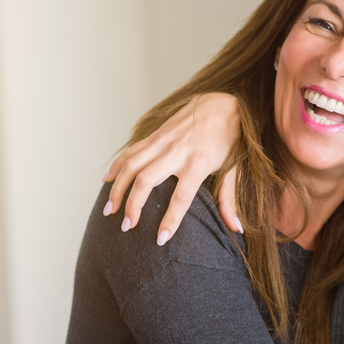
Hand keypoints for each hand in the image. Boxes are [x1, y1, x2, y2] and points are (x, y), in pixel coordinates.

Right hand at [103, 92, 242, 242]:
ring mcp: (163, 141)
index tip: (159, 239)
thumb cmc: (232, 139)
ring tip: (109, 210)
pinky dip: (117, 166)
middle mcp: (177, 151)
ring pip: (131, 165)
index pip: (181, 198)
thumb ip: (230, 199)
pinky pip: (131, 151)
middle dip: (133, 206)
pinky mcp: (156, 134)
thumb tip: (236, 228)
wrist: (224, 104)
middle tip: (126, 226)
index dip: (170, 220)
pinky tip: (107, 181)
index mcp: (199, 163)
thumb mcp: (236, 169)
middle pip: (146, 181)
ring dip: (117, 188)